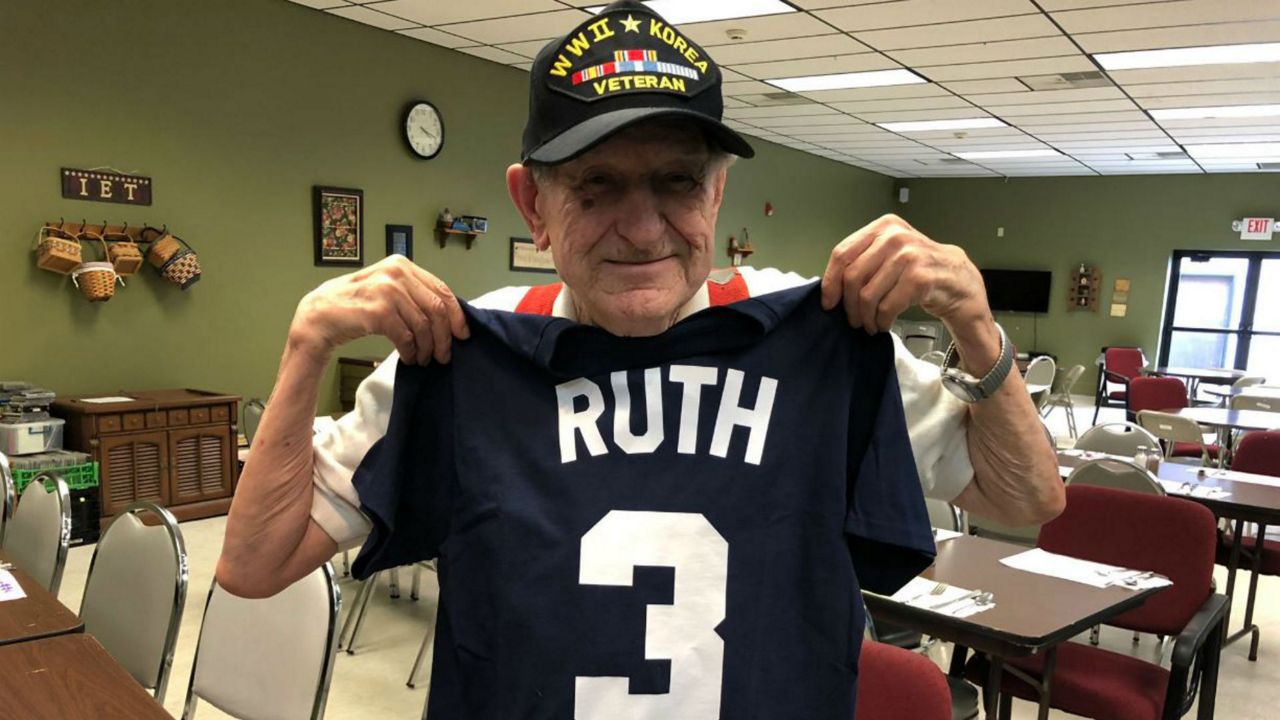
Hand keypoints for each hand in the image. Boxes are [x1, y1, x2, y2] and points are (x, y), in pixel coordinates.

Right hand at [289, 255, 468, 364]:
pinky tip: (410, 358)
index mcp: (402, 265)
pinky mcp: (377, 312)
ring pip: (423, 325)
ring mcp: (386, 291)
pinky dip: (411, 351)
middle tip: (444, 355)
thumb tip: (448, 316)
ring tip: (424, 359)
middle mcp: (395, 273)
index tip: (462, 334)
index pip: (442, 290)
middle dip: (444, 336)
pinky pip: (406, 337)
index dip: (456, 315)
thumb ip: (413, 294)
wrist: (320, 314)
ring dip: (427, 348)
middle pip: (437, 309)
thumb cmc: (356, 304)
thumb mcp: (387, 288)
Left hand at [820, 214, 989, 333]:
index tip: (829, 301)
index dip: (830, 282)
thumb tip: (831, 287)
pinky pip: (887, 306)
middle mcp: (895, 237)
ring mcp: (909, 256)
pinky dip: (882, 321)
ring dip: (866, 317)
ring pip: (868, 295)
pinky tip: (884, 323)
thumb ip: (863, 260)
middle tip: (853, 319)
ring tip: (869, 324)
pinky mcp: (920, 278)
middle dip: (849, 305)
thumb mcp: (889, 253)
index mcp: (883, 227)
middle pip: (852, 277)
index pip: (842, 254)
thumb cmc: (918, 267)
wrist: (957, 278)